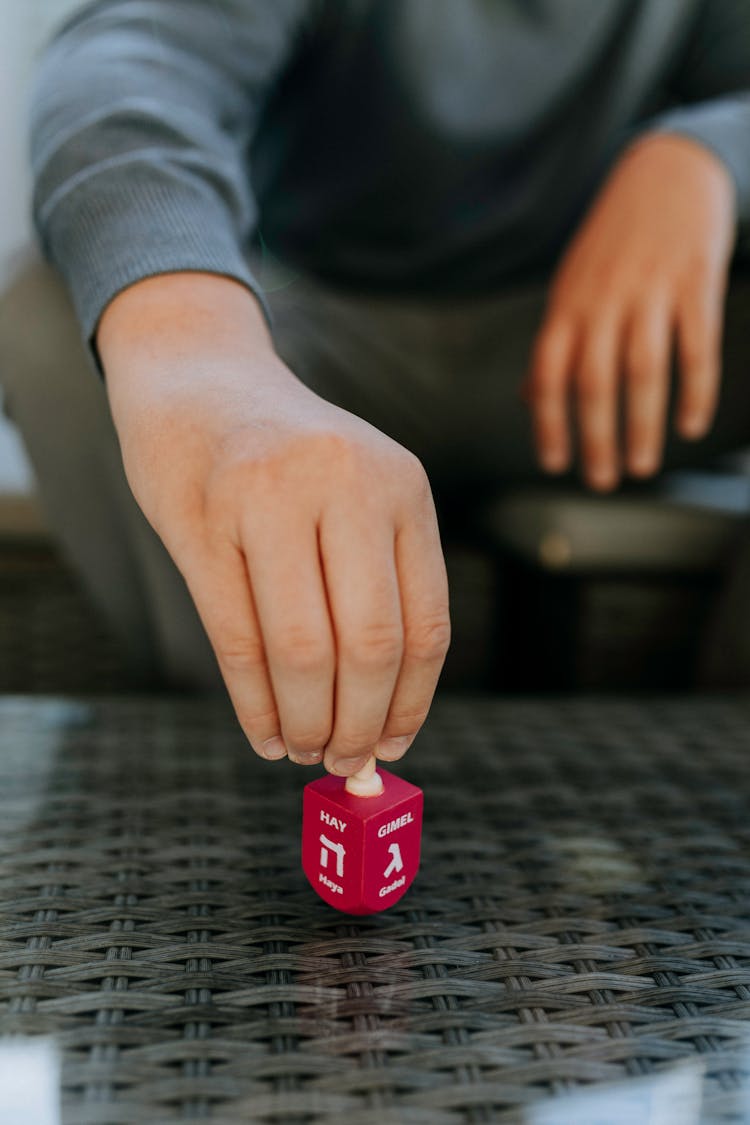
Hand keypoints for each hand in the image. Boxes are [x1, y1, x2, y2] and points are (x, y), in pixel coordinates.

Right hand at [98, 273, 449, 773]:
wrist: (198, 381)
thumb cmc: (286, 457)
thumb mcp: (358, 492)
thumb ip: (377, 584)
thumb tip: (385, 715)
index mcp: (401, 486)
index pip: (426, 623)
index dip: (412, 703)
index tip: (394, 747)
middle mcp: (345, 485)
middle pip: (370, 645)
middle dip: (360, 725)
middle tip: (345, 762)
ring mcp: (269, 499)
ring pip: (303, 651)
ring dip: (307, 722)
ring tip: (303, 750)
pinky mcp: (202, 522)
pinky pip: (237, 640)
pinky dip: (255, 704)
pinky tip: (264, 733)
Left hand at [526, 133, 735, 489]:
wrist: (669, 169)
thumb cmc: (615, 239)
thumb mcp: (572, 283)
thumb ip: (555, 340)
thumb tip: (527, 395)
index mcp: (568, 304)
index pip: (547, 373)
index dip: (548, 423)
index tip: (553, 464)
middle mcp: (603, 299)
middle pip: (594, 382)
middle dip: (595, 439)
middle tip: (601, 482)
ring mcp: (650, 289)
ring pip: (642, 371)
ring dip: (641, 426)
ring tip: (642, 466)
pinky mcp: (696, 281)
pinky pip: (696, 346)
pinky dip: (694, 390)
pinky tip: (690, 424)